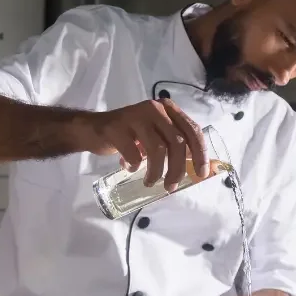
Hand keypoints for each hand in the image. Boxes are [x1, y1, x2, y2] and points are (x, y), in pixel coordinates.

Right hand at [76, 99, 210, 191]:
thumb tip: (201, 169)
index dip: (200, 154)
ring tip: (150, 182)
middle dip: (177, 169)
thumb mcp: (156, 136)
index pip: (192, 130)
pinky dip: (134, 166)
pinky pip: (133, 153)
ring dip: (156, 172)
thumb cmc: (131, 136)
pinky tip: (130, 167)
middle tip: (171, 186)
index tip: (201, 174)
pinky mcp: (117, 127)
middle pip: (177, 142)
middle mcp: (154, 109)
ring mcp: (135, 116)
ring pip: (157, 149)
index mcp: (168, 110)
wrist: (93, 129)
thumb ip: (175, 146)